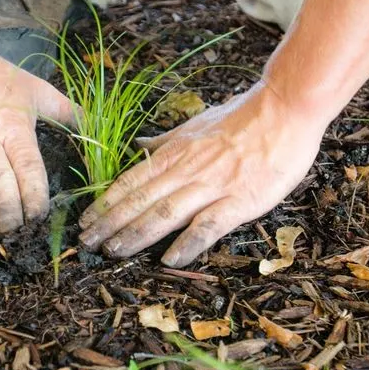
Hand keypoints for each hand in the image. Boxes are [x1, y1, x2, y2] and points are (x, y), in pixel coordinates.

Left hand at [79, 83, 324, 266]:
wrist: (284, 110)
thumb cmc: (241, 117)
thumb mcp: (194, 125)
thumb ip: (166, 142)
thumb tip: (138, 146)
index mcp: (174, 153)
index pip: (130, 181)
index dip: (104, 203)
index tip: (84, 221)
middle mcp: (185, 171)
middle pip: (139, 201)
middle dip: (109, 223)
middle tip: (86, 243)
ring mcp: (212, 186)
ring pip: (164, 214)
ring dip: (136, 234)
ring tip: (113, 252)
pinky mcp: (240, 201)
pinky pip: (207, 225)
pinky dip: (187, 243)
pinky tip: (169, 259)